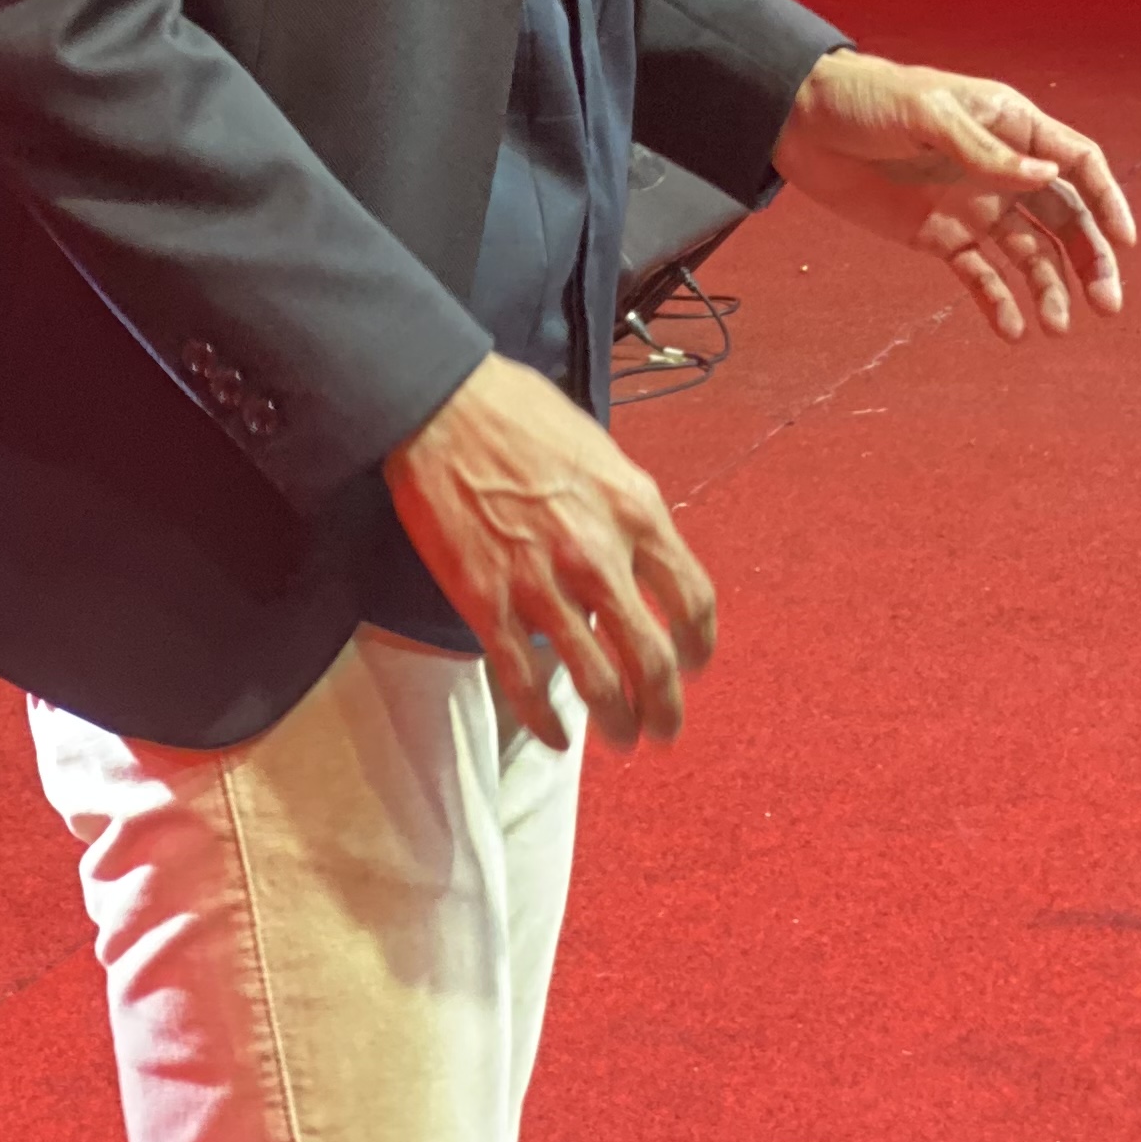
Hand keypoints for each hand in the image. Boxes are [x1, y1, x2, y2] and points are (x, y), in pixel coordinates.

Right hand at [384, 355, 715, 755]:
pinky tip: (555, 736)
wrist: (440, 402)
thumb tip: (637, 562)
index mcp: (635, 510)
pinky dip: (545, 721)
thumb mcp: (600, 453)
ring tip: (621, 739)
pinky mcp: (488, 602)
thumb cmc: (521, 415)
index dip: (700, 645)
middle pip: (653, 659)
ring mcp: (542, 584)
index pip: (693, 600)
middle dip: (665, 708)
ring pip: (598, 683)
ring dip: (617, 724)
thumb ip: (625, 513)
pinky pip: (524, 682)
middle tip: (663, 729)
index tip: (693, 664)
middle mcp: (598, 555)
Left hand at [772, 52, 1134, 341]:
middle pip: (1064, 217)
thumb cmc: (866, 99)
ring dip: (1050, 290)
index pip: (1076, 162)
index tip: (1125, 241)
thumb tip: (1049, 178)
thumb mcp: (925, 113)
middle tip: (1107, 304)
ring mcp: (973, 205)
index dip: (1106, 199)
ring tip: (1056, 326)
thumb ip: (984, 149)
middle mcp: (1001, 168)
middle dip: (1091, 259)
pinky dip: (999, 304)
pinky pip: (981, 276)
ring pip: (1031, 253)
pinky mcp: (941, 237)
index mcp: (1009, 124)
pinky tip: (1012, 332)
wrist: (801, 123)